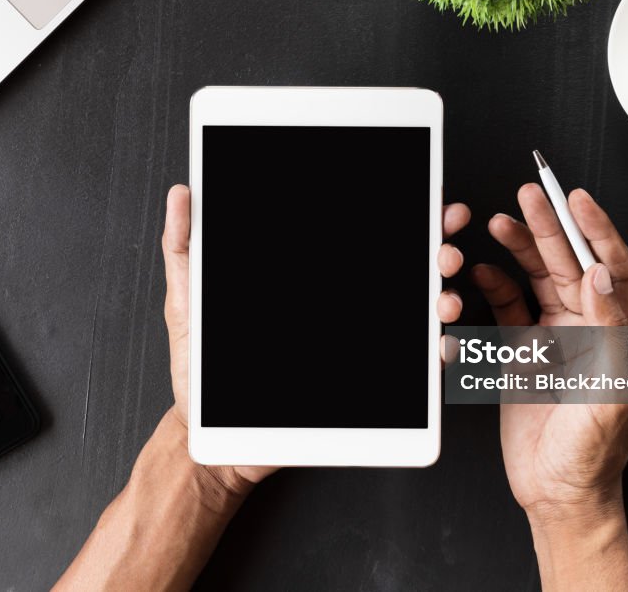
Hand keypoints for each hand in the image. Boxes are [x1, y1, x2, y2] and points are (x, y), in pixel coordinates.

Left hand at [163, 189, 472, 483]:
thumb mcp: (189, 300)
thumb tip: (183, 193)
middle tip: (444, 249)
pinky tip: (439, 347)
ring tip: (442, 299)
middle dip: (437, 250)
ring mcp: (359, 346)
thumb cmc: (201, 369)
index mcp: (311, 281)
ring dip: (443, 300)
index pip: (367, 236)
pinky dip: (435, 357)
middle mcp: (343, 307)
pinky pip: (411, 374)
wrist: (207, 434)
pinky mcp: (366, 391)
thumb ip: (186, 246)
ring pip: (418, 315)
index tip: (428, 201)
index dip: (405, 214)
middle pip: (406, 269)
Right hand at [470, 184, 627, 590]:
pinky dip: (494, 286)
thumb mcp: (610, 392)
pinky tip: (483, 271)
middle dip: (550, 227)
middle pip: (571, 264)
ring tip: (501, 221)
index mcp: (621, 335)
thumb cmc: (593, 455)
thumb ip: (608, 332)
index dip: (596, 230)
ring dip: (520, 249)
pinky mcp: (525, 352)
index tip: (577, 199)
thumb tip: (602, 278)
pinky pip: (509, 308)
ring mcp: (556, 338)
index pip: (613, 268)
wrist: (558, 492)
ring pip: (538, 278)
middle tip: (531, 196)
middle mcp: (590, 330)